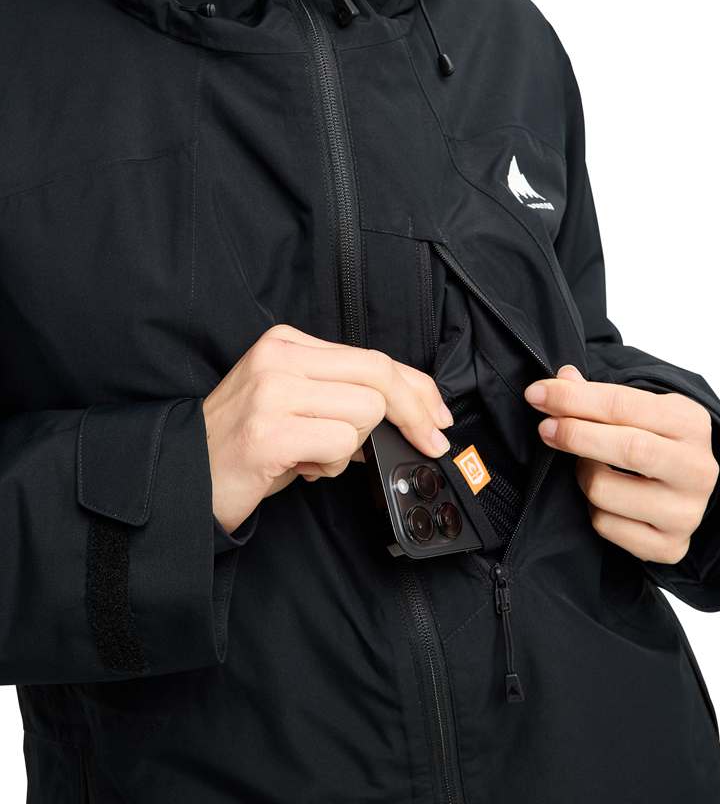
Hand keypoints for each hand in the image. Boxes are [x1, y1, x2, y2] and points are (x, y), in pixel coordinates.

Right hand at [203, 325, 452, 532]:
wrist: (183, 478)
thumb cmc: (243, 445)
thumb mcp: (292, 402)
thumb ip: (341, 394)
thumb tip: (410, 411)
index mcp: (286, 342)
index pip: (372, 356)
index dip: (416, 387)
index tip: (437, 416)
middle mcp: (279, 357)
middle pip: (378, 374)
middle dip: (414, 412)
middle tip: (428, 442)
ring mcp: (272, 391)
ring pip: (365, 411)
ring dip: (352, 446)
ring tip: (313, 457)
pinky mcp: (270, 430)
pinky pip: (340, 444)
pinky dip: (331, 465)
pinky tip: (300, 468)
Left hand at [525, 365, 717, 563]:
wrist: (682, 489)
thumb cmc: (653, 440)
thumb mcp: (636, 409)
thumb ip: (597, 395)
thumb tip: (560, 379)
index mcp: (690, 422)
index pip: (624, 405)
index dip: (574, 399)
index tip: (537, 393)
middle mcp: (698, 469)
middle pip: (627, 448)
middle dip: (575, 435)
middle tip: (545, 428)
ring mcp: (686, 512)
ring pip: (605, 491)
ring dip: (582, 475)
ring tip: (588, 466)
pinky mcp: (670, 546)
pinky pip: (606, 526)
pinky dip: (593, 510)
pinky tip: (604, 498)